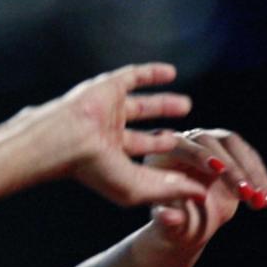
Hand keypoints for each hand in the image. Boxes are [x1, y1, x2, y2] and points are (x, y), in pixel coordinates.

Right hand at [37, 63, 206, 206]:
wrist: (66, 139)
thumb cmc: (95, 168)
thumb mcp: (136, 187)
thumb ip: (169, 189)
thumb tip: (200, 193)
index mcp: (112, 160)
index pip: (142, 162)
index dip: (164, 163)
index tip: (189, 165)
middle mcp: (109, 135)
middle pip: (143, 136)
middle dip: (164, 137)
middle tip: (185, 138)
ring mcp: (109, 110)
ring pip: (141, 106)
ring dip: (163, 105)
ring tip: (186, 105)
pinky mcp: (109, 87)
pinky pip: (133, 75)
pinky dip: (151, 73)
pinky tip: (171, 73)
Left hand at [143, 128, 266, 246]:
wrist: (187, 222)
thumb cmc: (171, 223)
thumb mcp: (167, 224)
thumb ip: (167, 220)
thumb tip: (169, 218)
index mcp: (163, 153)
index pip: (183, 147)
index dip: (200, 157)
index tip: (218, 171)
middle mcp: (188, 141)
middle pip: (213, 143)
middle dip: (233, 169)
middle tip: (247, 193)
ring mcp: (211, 143)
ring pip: (236, 146)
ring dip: (252, 172)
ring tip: (262, 200)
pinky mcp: (231, 150)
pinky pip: (250, 158)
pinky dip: (260, 177)